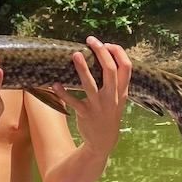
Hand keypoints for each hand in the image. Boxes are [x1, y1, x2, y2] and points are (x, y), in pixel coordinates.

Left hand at [52, 36, 131, 157]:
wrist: (103, 141)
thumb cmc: (109, 113)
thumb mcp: (118, 98)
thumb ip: (116, 80)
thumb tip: (104, 55)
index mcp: (122, 90)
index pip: (126, 66)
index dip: (118, 52)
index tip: (106, 44)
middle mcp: (112, 97)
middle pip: (110, 70)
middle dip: (101, 52)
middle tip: (91, 40)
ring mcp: (99, 105)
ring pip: (90, 84)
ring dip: (82, 68)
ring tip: (74, 54)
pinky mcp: (85, 113)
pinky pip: (73, 101)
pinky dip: (62, 92)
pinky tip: (54, 84)